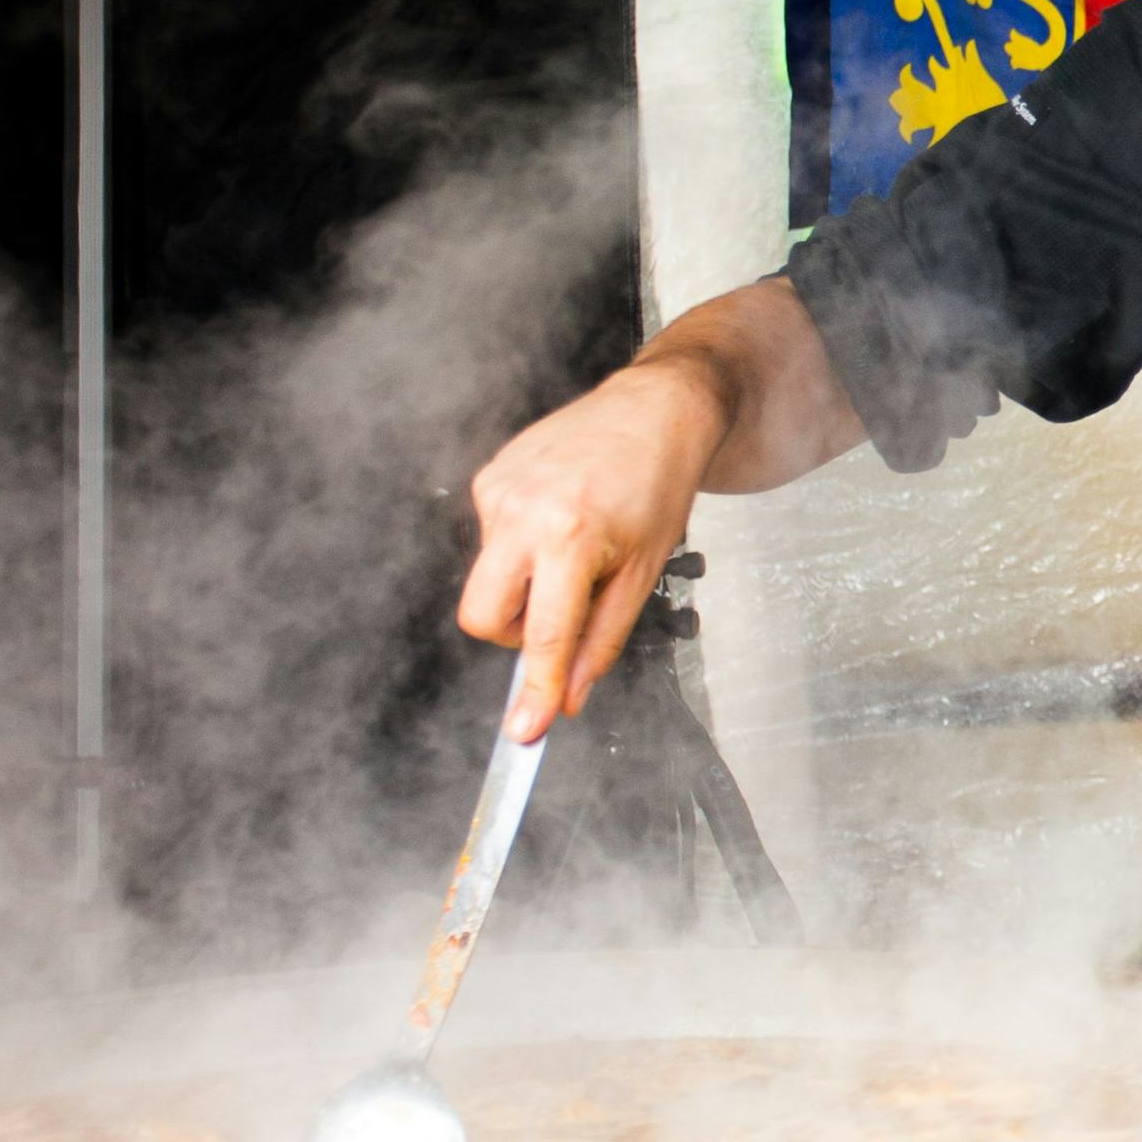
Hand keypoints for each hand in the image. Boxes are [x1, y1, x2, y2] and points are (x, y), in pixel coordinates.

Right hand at [456, 358, 730, 741]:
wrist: (654, 410)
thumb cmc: (658, 483)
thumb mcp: (645, 572)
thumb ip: (603, 641)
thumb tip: (570, 697)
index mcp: (570, 536)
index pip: (544, 635)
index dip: (535, 689)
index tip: (524, 730)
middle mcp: (522, 511)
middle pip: (482, 616)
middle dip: (515, 635)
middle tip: (564, 613)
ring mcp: (497, 491)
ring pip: (488, 580)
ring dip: (527, 586)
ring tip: (576, 550)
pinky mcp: (487, 479)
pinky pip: (492, 543)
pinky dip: (523, 550)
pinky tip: (562, 521)